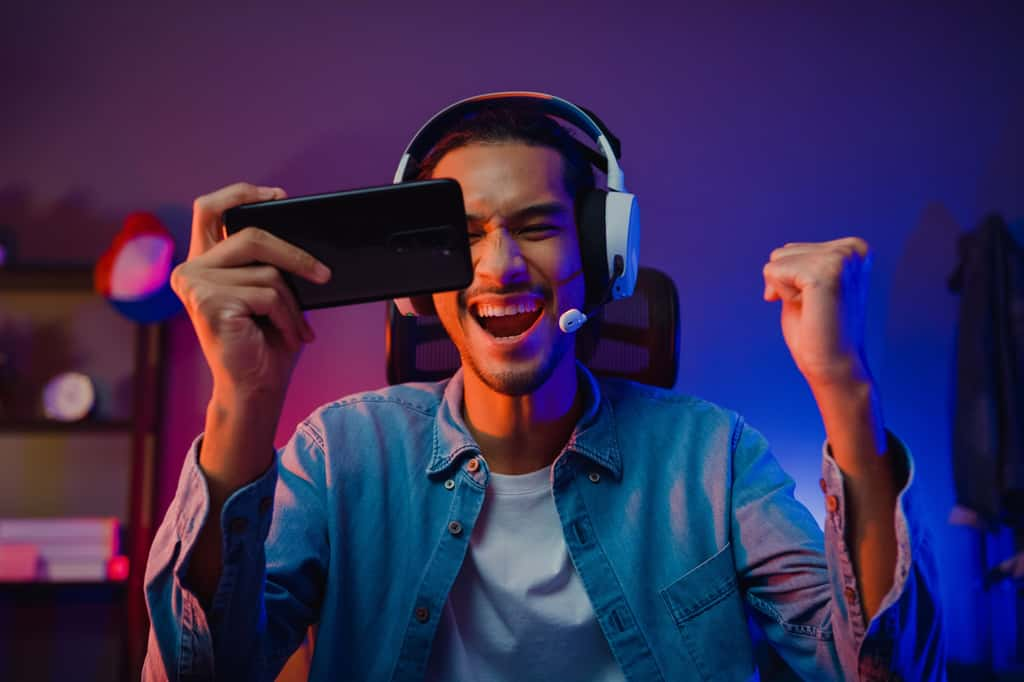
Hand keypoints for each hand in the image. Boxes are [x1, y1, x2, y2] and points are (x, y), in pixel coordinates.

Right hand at [170, 182, 330, 401]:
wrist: (256, 388)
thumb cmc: (266, 342)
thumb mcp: (269, 291)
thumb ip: (269, 261)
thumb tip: (304, 236)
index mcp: (203, 262)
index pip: (209, 209)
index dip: (242, 193)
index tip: (278, 196)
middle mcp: (190, 269)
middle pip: (251, 234)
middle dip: (295, 255)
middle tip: (324, 274)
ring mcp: (194, 284)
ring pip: (266, 270)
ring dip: (293, 303)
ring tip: (299, 328)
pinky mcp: (208, 302)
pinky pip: (267, 294)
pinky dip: (288, 317)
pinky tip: (290, 336)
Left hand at [762, 237, 871, 389]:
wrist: (833, 366)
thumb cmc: (817, 331)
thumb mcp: (806, 288)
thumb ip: (799, 265)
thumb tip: (781, 251)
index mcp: (853, 249)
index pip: (791, 249)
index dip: (788, 281)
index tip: (812, 302)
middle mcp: (852, 249)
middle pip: (783, 252)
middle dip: (785, 283)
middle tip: (812, 308)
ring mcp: (842, 258)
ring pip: (777, 260)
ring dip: (785, 290)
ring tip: (812, 309)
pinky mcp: (827, 271)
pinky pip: (774, 270)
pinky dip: (782, 294)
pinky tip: (808, 309)